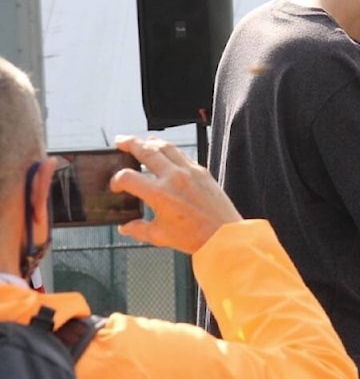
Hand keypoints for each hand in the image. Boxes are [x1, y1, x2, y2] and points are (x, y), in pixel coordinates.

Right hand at [111, 135, 241, 254]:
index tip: (117, 186)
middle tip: (120, 141)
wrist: (224, 234)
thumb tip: (125, 227)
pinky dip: (170, 151)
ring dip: (151, 142)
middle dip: (130, 143)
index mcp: (159, 194)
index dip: (117, 180)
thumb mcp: (159, 236)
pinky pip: (183, 155)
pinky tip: (166, 153)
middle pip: (146, 151)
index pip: (128, 177)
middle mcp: (173, 177)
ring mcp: (189, 171)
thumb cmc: (194, 237)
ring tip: (142, 141)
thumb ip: (138, 229)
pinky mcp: (202, 171)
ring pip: (166, 147)